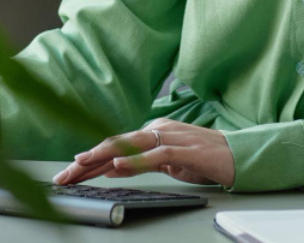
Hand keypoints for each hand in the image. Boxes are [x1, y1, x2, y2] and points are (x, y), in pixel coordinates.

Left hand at [52, 119, 234, 187]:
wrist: (238, 156)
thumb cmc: (203, 159)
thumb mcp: (167, 164)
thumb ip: (140, 163)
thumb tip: (111, 169)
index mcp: (152, 132)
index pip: (114, 144)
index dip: (89, 159)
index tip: (69, 172)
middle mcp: (158, 129)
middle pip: (115, 143)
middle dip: (87, 160)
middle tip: (65, 173)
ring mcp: (171, 137)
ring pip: (129, 144)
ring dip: (102, 156)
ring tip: (81, 165)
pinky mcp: (185, 150)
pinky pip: (155, 155)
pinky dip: (135, 160)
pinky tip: (118, 166)